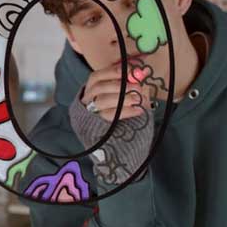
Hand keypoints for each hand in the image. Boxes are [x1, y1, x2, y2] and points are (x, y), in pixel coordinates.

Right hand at [70, 64, 153, 185]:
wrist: (123, 155)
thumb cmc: (126, 126)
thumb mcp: (129, 103)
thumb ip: (133, 89)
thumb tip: (141, 72)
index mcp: (91, 95)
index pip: (95, 78)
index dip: (110, 72)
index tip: (127, 71)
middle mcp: (85, 105)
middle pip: (97, 88)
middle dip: (120, 85)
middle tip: (138, 87)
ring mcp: (88, 118)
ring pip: (101, 100)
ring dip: (123, 97)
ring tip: (139, 99)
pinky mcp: (95, 130)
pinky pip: (107, 116)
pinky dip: (125, 111)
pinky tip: (139, 110)